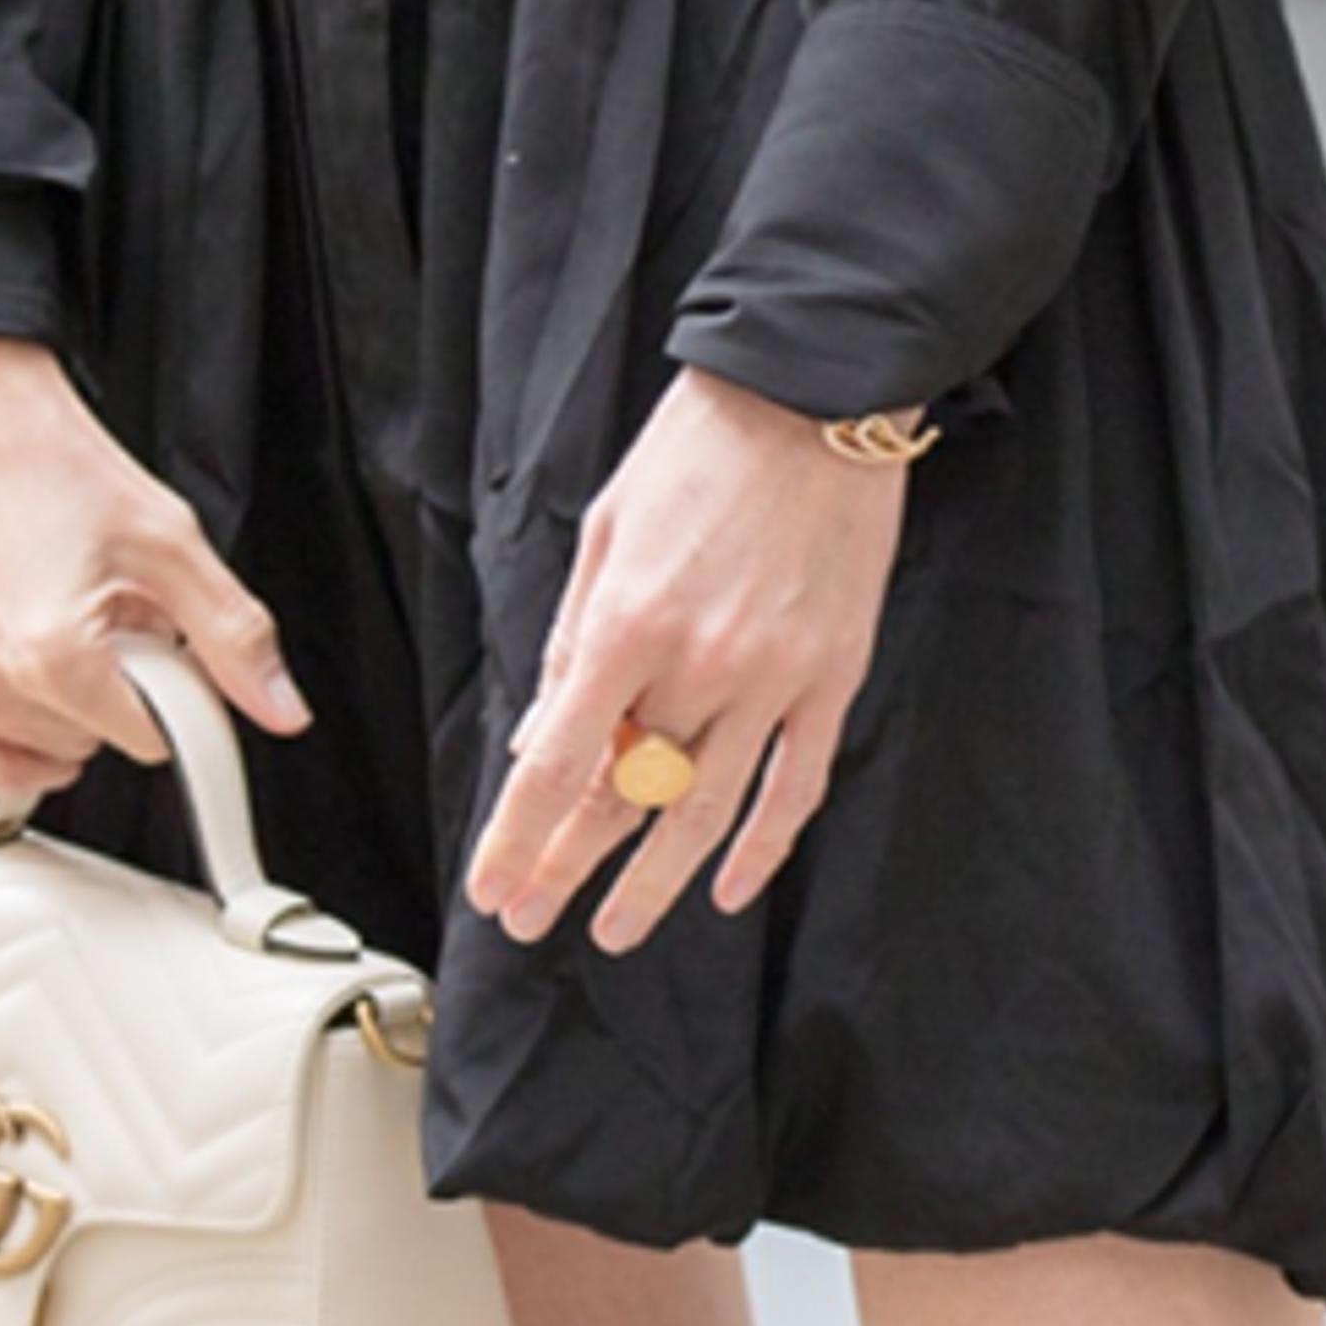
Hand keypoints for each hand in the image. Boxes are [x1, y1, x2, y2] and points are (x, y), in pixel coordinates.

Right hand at [0, 334, 313, 807]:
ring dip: (59, 708)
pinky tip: (18, 657)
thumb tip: (279, 706)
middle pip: (91, 747)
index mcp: (50, 655)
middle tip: (104, 614)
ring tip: (57, 621)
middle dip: (112, 692)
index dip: (169, 691)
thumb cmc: (43, 457)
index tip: (159, 644)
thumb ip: (232, 636)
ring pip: (34, 755)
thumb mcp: (167, 539)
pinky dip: (8, 724)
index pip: (148, 740)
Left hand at [462, 365, 910, 952]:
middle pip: (625, 799)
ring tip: (615, 932)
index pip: (560, 766)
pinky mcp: (831, 675)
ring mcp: (775, 677)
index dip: (519, 839)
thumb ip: (570, 641)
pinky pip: (797, 784)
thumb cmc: (696, 450)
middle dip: (567, 869)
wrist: (812, 393)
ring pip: (706, 811)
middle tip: (532, 920)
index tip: (493, 889)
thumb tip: (543, 740)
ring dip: (655, 883)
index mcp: (628, 623)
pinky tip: (729, 890)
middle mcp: (701, 664)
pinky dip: (763, 847)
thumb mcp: (603, 531)